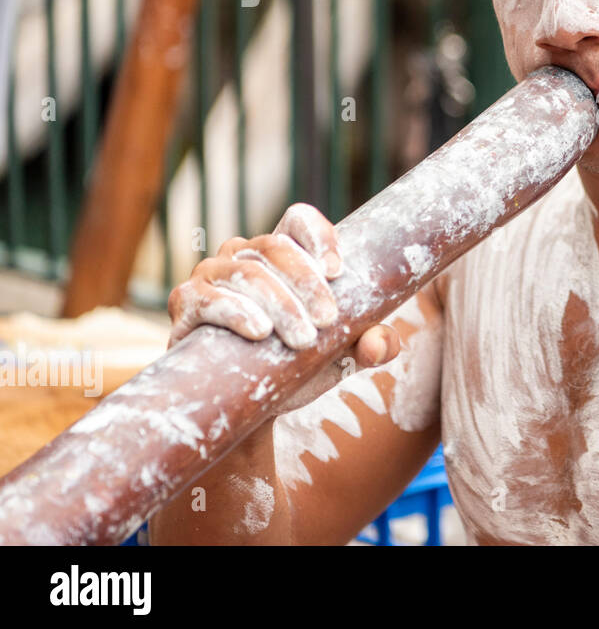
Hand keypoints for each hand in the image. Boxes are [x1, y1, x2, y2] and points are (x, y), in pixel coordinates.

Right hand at [167, 203, 400, 409]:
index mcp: (282, 253)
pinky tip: (260, 331)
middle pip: (276, 246)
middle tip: (328, 321)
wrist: (245, 408)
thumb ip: (370, 345)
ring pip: (248, 273)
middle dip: (307, 284)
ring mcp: (211, 274)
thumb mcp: (340, 357)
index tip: (339, 272)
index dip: (319, 235)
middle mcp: (244, 253)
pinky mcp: (185, 303)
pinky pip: (209, 298)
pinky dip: (237, 313)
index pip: (298, 220)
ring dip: (281, 305)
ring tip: (304, 339)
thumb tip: (382, 342)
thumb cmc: (295, 368)